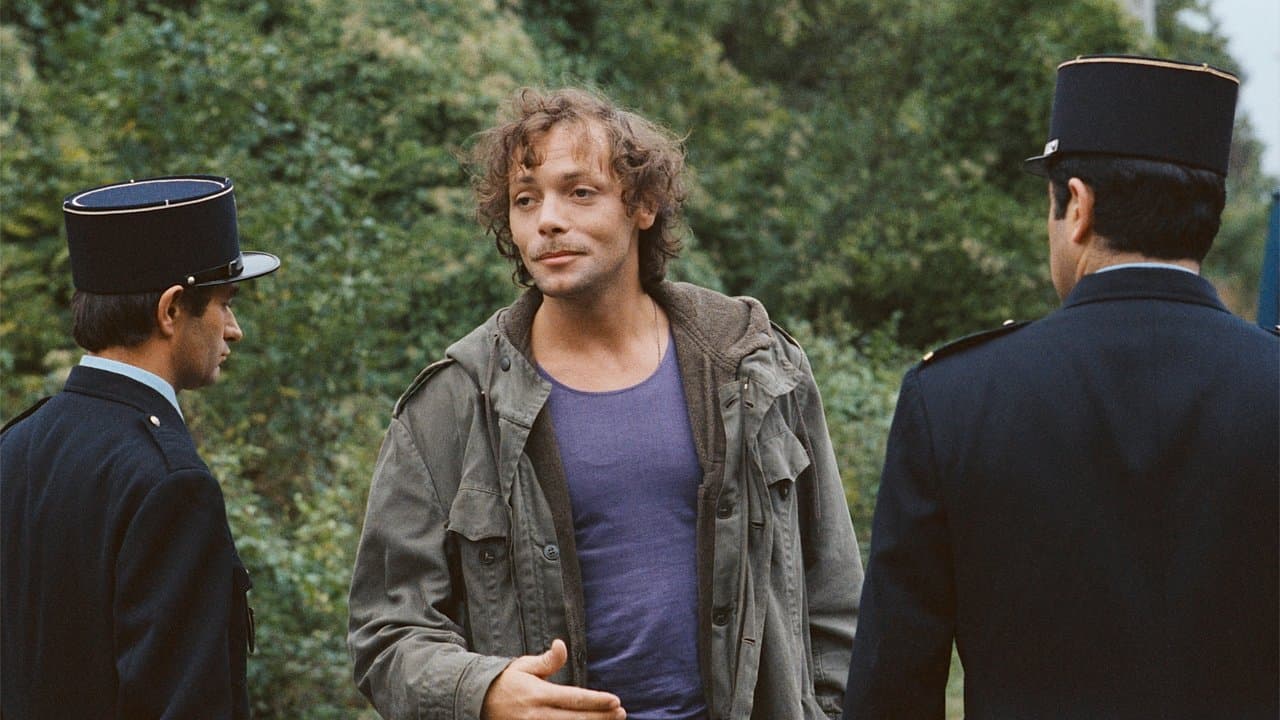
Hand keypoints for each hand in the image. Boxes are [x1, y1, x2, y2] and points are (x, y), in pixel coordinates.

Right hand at [481, 639, 625, 719]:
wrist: (476, 702)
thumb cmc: (505, 681)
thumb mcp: (524, 666)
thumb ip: (547, 660)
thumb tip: (561, 644)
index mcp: (538, 693)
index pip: (574, 698)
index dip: (597, 701)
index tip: (615, 700)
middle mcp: (537, 714)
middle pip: (576, 719)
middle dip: (601, 717)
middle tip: (621, 713)